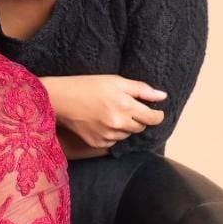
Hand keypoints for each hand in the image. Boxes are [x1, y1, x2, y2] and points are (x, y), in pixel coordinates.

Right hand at [46, 74, 165, 150]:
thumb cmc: (87, 86)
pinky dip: (111, 134)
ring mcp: (107, 135)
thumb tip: (163, 96)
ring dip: (124, 127)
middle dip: (138, 119)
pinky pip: (112, 141)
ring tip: (110, 114)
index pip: (153, 118)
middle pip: (140, 127)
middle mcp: (119, 124)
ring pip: (126, 135)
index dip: (157, 114)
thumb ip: (141, 89)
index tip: (154, 110)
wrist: (59, 99)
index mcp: (126, 106)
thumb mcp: (116, 81)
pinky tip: (101, 122)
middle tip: (126, 108)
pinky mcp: (97, 143)